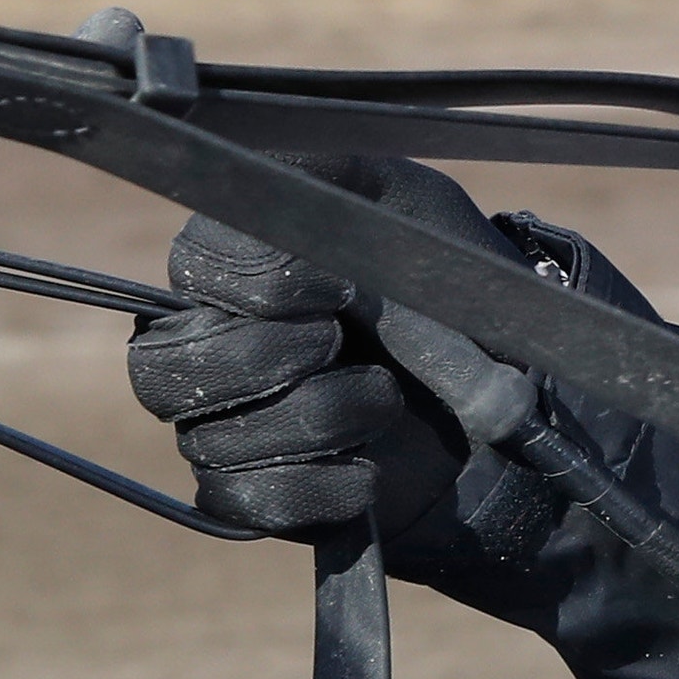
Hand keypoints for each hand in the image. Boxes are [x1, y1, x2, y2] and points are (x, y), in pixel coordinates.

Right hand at [127, 154, 544, 544]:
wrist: (513, 390)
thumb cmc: (446, 286)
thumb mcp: (411, 205)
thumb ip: (337, 175)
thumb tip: (267, 180)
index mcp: (231, 269)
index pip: (190, 268)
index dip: (258, 283)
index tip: (338, 287)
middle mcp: (207, 347)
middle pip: (165, 367)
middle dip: (267, 358)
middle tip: (339, 343)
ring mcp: (223, 426)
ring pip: (215, 438)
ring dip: (322, 418)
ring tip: (386, 397)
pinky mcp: (252, 494)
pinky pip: (243, 503)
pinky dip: (318, 488)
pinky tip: (368, 469)